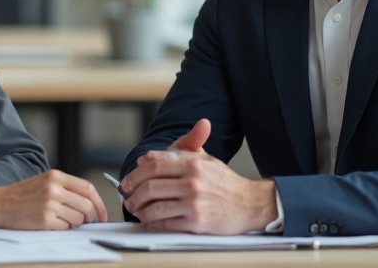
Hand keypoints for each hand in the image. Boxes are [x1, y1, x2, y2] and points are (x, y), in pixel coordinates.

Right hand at [0, 170, 107, 229]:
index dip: (99, 203)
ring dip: (76, 223)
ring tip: (64, 220)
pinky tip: (54, 224)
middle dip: (91, 216)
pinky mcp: (45, 219)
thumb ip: (66, 188)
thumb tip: (90, 203)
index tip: (102, 214)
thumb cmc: (22, 195)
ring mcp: (50, 204)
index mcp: (56, 176)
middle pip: (87, 205)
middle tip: (88, 222)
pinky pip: (66, 227)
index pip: (88, 188)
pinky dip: (64, 228)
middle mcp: (54, 188)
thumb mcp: (44, 182)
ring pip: (78, 218)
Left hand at [121, 120, 276, 234]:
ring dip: (140, 210)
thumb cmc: (225, 182)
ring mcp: (194, 203)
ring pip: (155, 207)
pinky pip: (166, 223)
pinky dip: (153, 223)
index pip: (154, 165)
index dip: (136, 173)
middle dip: (133, 193)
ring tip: (136, 211)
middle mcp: (192, 182)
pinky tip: (150, 221)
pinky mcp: (196, 222)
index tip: (128, 180)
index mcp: (193, 164)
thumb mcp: (205, 159)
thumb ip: (178, 154)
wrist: (250, 203)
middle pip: (150, 186)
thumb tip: (147, 156)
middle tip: (127, 198)